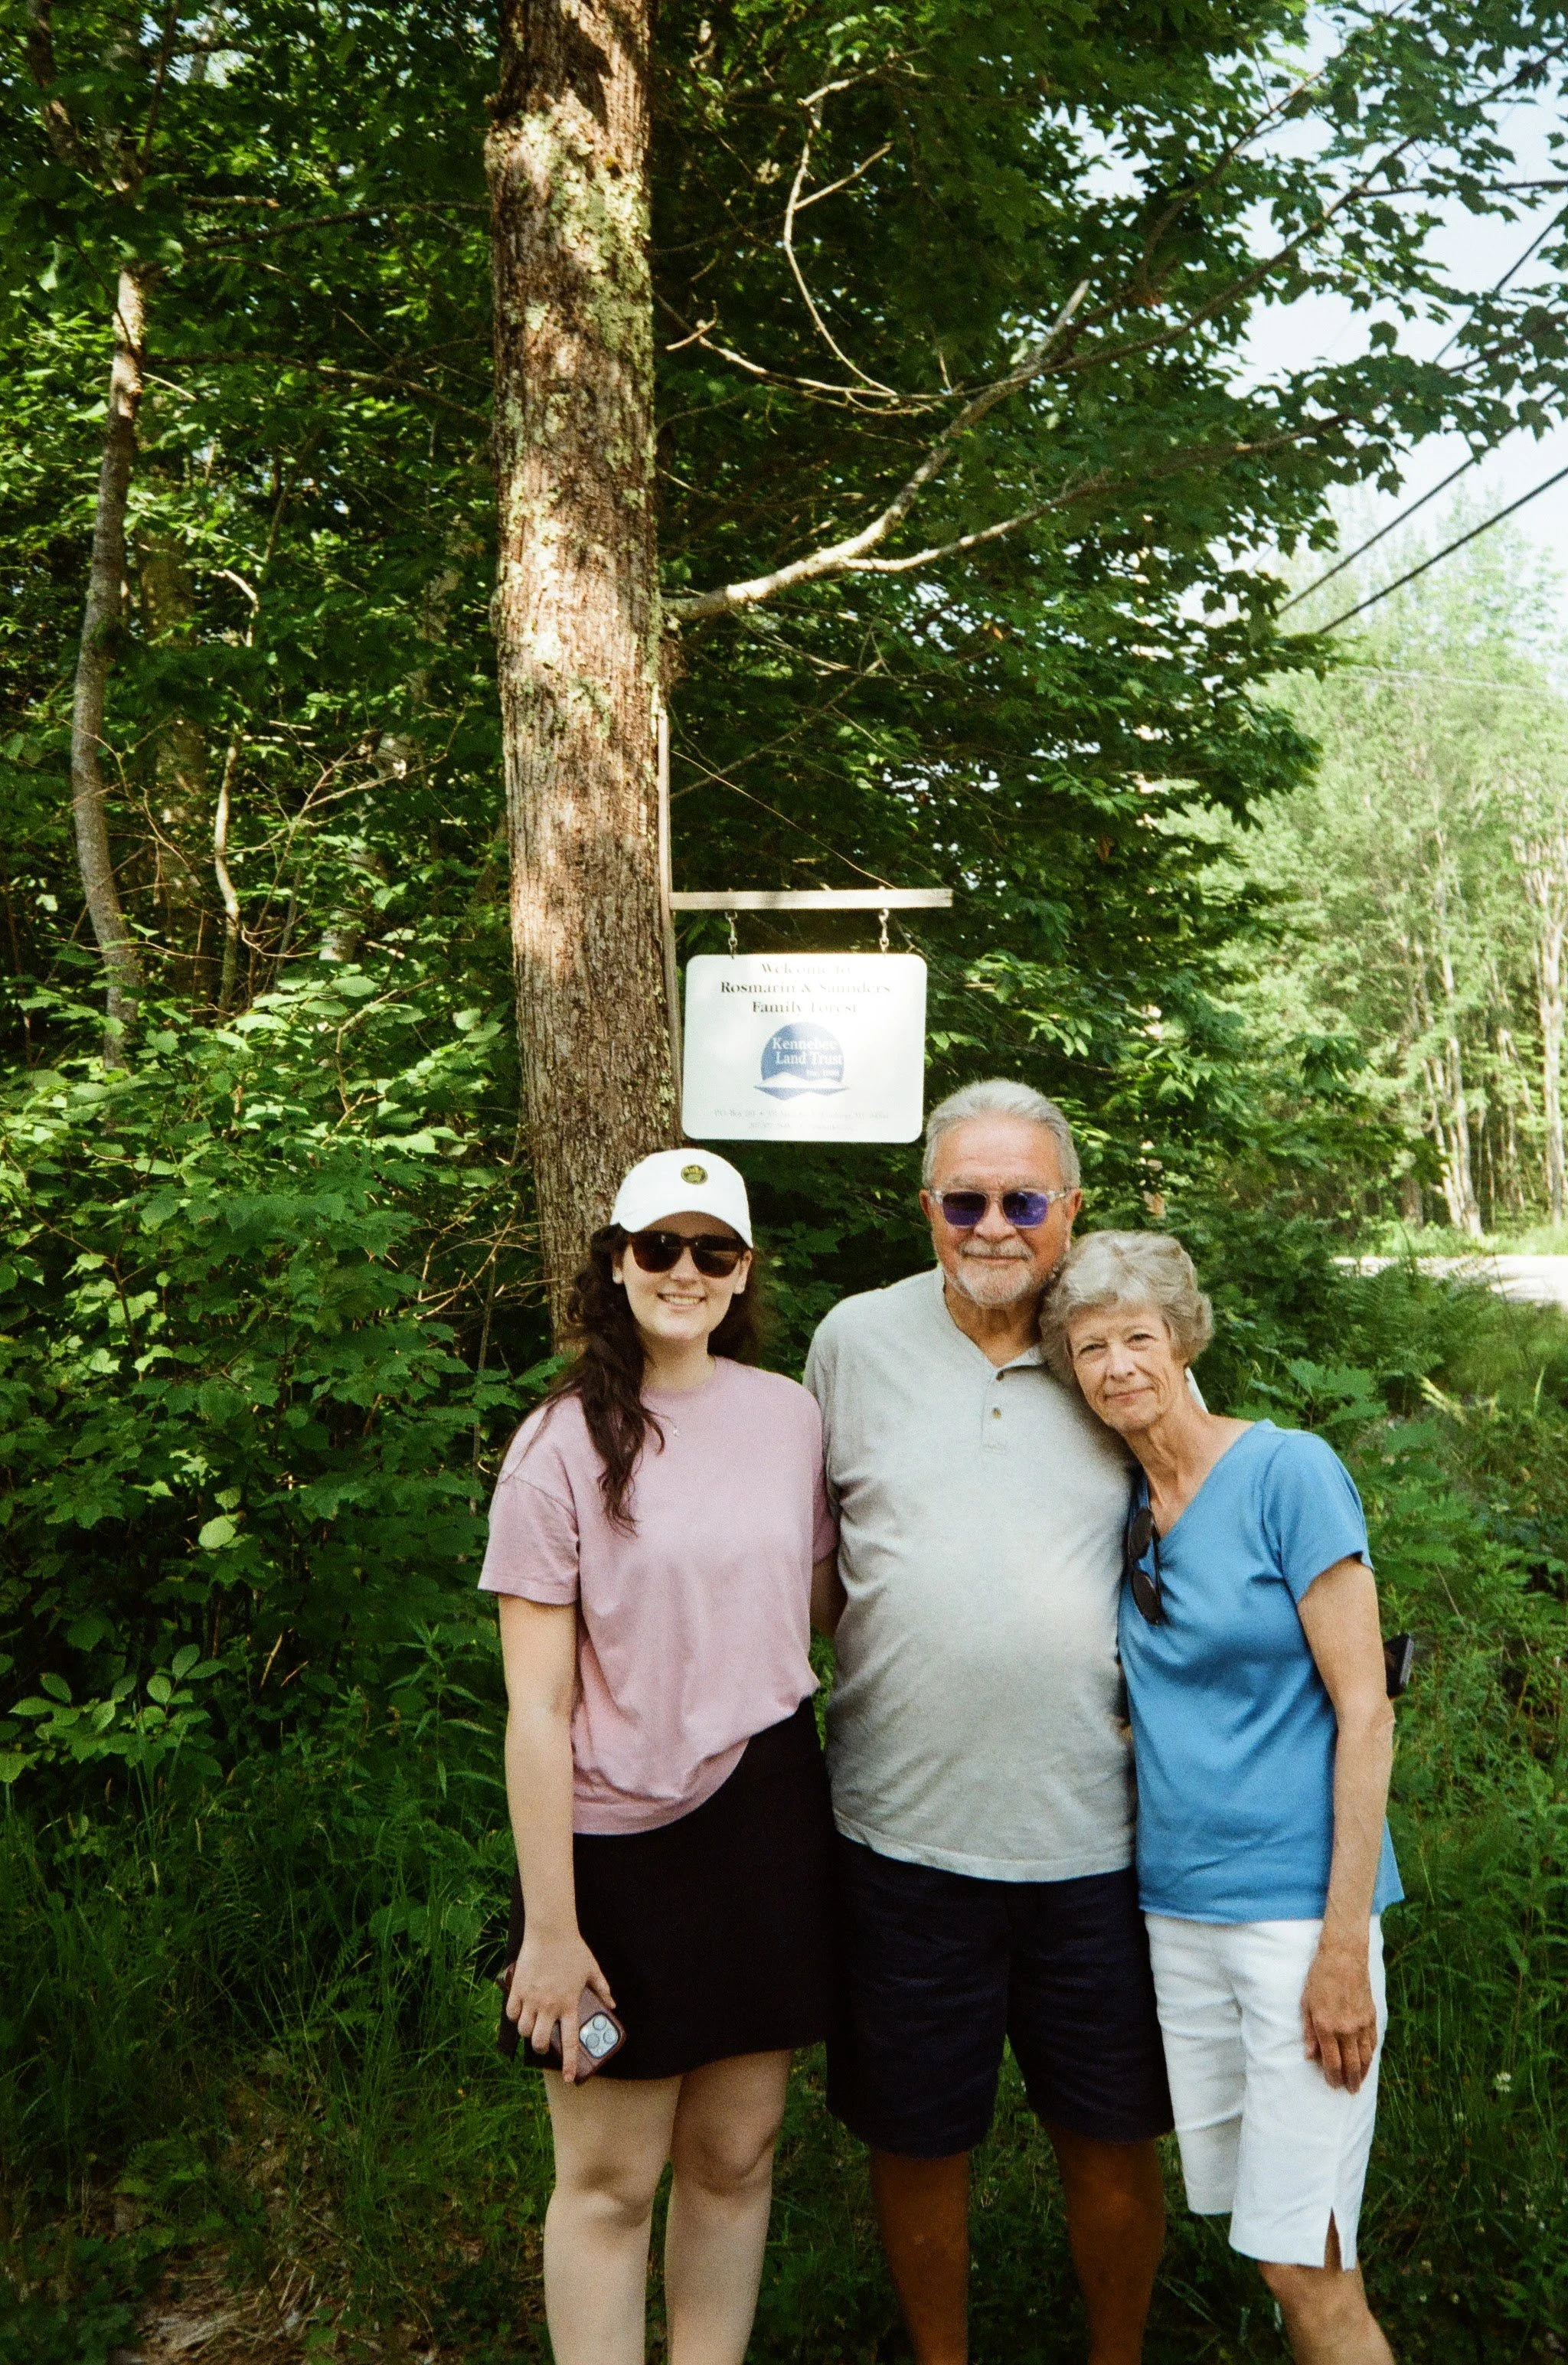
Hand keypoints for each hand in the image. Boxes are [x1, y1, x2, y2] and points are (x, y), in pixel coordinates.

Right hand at [506, 1928, 613, 2083]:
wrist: (550, 1931)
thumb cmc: (573, 1950)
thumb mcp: (592, 1970)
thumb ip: (602, 1989)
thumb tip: (612, 2003)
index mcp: (569, 2004)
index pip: (570, 2041)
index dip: (569, 2063)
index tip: (569, 2078)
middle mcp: (549, 2005)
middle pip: (540, 2042)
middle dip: (542, 2048)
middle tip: (545, 2044)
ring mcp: (532, 1998)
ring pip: (524, 2030)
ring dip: (528, 2033)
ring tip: (533, 2026)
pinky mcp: (518, 1989)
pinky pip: (512, 2013)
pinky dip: (516, 2016)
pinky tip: (521, 2012)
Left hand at [1301, 1935, 1378, 2092]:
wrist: (1344, 1957)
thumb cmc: (1319, 1978)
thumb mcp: (1306, 2003)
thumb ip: (1309, 2032)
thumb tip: (1310, 2057)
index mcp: (1326, 2026)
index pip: (1332, 2062)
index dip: (1333, 2077)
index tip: (1333, 2085)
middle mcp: (1345, 2029)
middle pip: (1350, 2064)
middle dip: (1350, 2081)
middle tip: (1349, 2091)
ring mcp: (1361, 2024)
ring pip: (1365, 2057)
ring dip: (1362, 2072)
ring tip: (1359, 2083)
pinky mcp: (1371, 2017)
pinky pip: (1372, 2043)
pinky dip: (1370, 2056)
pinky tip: (1368, 2062)